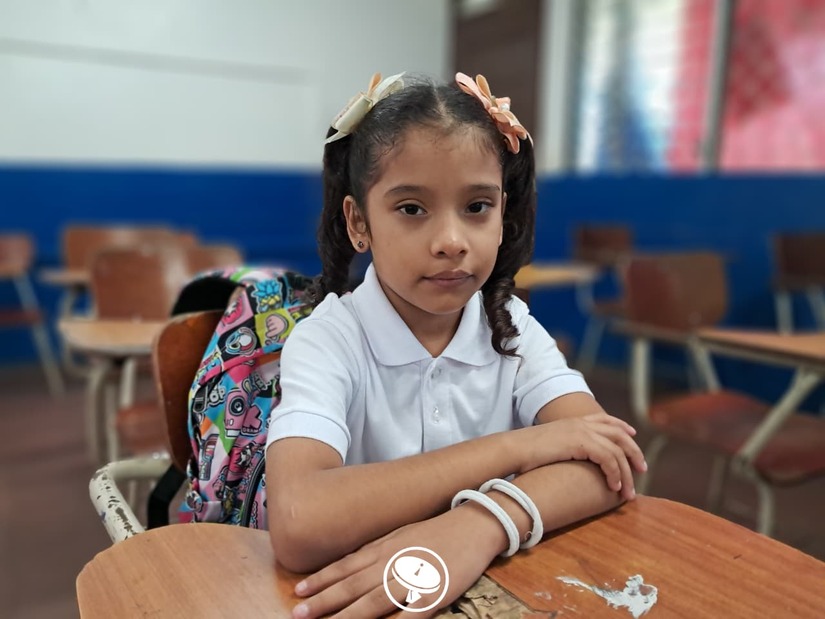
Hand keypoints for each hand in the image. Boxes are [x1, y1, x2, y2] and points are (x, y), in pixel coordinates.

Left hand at [290, 505, 503, 617]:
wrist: (475, 523)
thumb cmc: (437, 530)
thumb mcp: (401, 534)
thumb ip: (377, 551)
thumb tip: (350, 564)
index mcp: (386, 546)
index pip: (347, 565)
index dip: (322, 579)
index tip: (299, 590)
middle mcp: (394, 560)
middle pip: (353, 584)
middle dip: (324, 601)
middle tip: (298, 613)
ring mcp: (414, 577)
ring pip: (374, 600)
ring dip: (348, 615)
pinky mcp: (436, 593)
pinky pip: (410, 614)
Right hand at [513, 413, 645, 499]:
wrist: (513, 449)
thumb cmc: (524, 453)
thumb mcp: (548, 446)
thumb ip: (562, 448)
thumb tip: (566, 461)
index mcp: (573, 421)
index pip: (605, 419)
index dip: (622, 426)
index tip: (633, 435)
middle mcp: (580, 423)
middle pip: (619, 433)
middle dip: (634, 452)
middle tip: (642, 470)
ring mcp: (581, 431)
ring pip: (618, 450)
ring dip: (627, 472)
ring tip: (629, 491)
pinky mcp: (581, 443)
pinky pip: (608, 458)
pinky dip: (615, 474)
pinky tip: (614, 487)